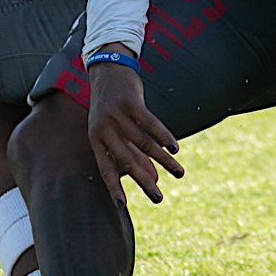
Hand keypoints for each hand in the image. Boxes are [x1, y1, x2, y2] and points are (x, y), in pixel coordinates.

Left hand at [87, 60, 181, 204]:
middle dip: (144, 181)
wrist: (108, 69)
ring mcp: (117, 115)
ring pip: (144, 144)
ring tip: (179, 173)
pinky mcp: (131, 103)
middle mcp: (104, 129)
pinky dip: (164, 136)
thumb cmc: (112, 105)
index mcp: (96, 139)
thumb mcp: (113, 128)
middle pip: (127, 160)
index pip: (105, 169)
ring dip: (163, 161)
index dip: (114, 187)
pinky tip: (175, 148)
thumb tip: (151, 177)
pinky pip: (150, 124)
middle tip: (158, 198)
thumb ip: (130, 151)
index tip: (122, 206)